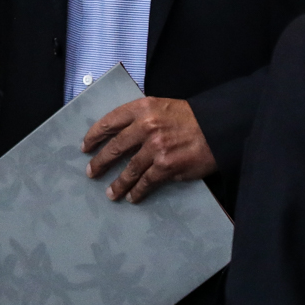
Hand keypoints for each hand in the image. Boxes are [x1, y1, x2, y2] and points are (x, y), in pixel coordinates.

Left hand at [80, 97, 215, 203]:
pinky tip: (132, 197)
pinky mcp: (166, 166)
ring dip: (117, 183)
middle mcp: (146, 126)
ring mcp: (155, 148)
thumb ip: (140, 117)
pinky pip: (146, 182)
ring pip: (129, 169)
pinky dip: (137, 191)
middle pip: (115, 147)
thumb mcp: (162, 107)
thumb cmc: (191, 118)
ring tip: (110, 192)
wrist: (218, 128)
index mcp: (142, 108)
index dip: (94, 135)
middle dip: (100, 161)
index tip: (85, 146)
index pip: (109, 122)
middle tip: (90, 172)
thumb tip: (119, 133)